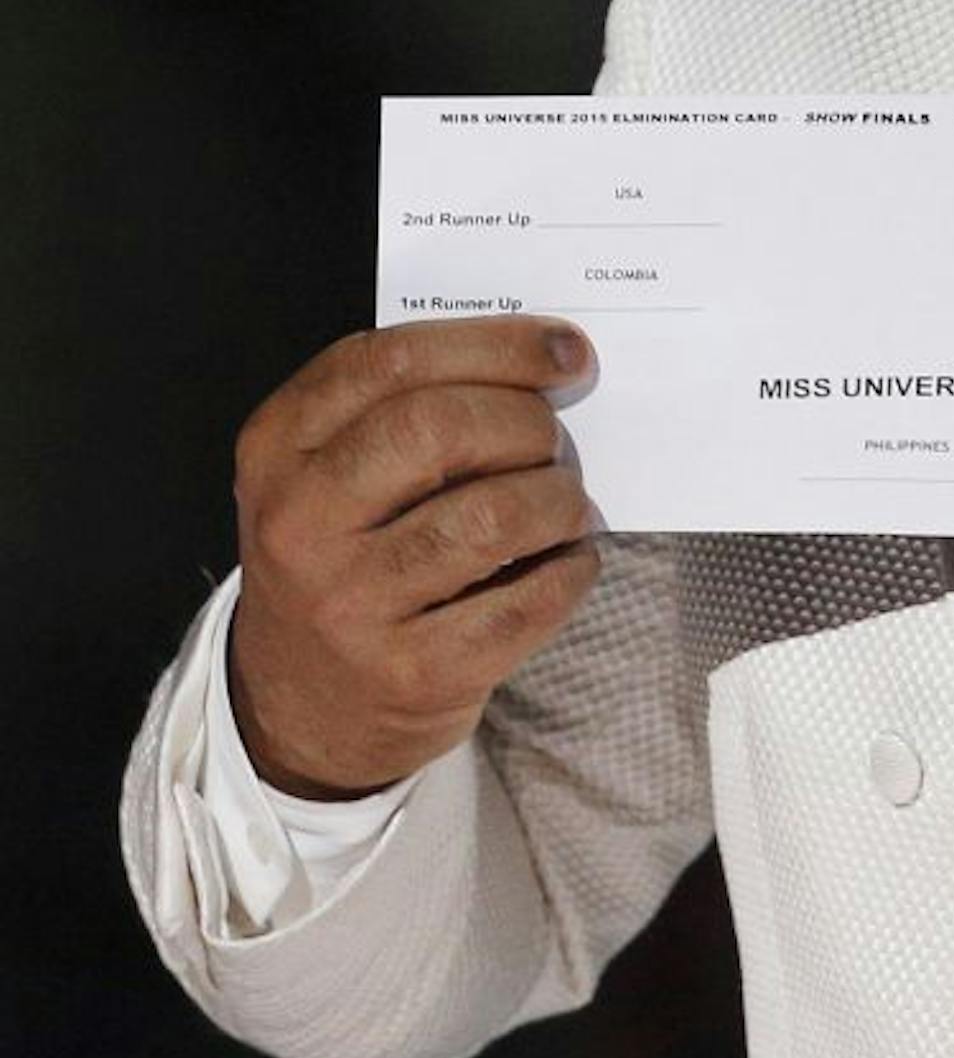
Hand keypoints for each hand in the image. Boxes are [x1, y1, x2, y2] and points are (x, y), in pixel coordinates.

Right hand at [229, 317, 602, 796]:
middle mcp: (301, 524)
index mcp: (278, 449)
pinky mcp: (415, 672)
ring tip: (566, 502)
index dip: (494, 346)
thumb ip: (408, 407)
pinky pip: (525, 601)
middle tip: (556, 438)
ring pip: (491, 517)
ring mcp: (352, 605)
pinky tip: (569, 559)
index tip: (564, 350)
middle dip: (526, 421)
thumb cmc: (344, 558)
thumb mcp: (328, 474)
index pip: (390, 362)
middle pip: (440, 429)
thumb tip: (544, 363)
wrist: (302, 711)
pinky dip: (571, 568)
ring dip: (558, 497)